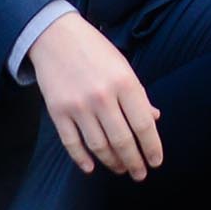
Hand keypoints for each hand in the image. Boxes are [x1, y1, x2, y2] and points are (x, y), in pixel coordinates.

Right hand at [29, 12, 165, 178]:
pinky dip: (82, 159)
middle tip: (139, 174)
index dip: (152, 148)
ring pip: (99, 147)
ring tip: (120, 168)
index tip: (155, 162)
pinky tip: (91, 166)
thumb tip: (154, 119)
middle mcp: (103, 96)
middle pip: (122, 141)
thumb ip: (138, 95)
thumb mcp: (123, 67)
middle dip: (134, 162)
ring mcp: (79, 105)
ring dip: (112, 162)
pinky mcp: (57, 111)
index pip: (144, 125)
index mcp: (125, 82)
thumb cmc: (95, 50)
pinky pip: (71, 144)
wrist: (55, 35)